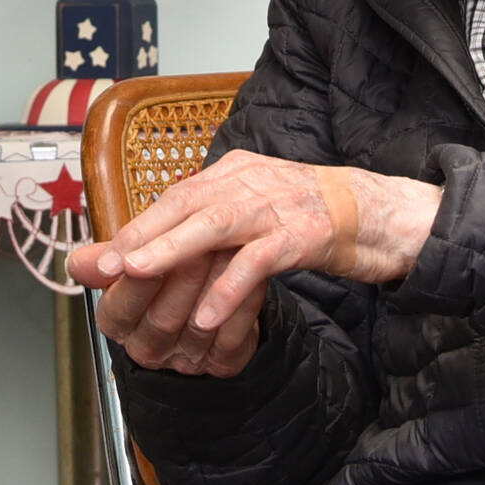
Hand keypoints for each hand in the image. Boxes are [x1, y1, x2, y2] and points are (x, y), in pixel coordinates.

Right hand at [66, 241, 265, 376]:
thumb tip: (75, 262)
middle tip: (199, 239)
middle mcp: (151, 348)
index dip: (136, 281)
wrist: (206, 301)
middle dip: (181, 276)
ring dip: (216, 283)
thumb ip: (109, 258)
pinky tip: (251, 273)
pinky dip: (245, 302)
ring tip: (227, 245)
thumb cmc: (164, 276)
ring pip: (201, 325)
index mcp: (121, 325)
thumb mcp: (135, 263)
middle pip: (162, 318)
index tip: (150, 251)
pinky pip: (235, 336)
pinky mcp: (222, 363)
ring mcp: (188, 359)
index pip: (120, 309)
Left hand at [71, 151, 441, 353]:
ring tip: (137, 272)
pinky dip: (230, 285)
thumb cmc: (312, 219)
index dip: (139, 224)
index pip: (177, 195)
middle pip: (187, 202)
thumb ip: (212, 229)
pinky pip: (260, 259)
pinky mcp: (306, 233)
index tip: (104, 255)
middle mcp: (251, 179)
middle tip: (106, 263)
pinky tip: (207, 312)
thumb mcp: (256, 216)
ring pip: (216, 222)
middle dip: (142, 233)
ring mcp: (279, 204)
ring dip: (172, 248)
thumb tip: (162, 250)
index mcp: (236, 172)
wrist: (380, 214)